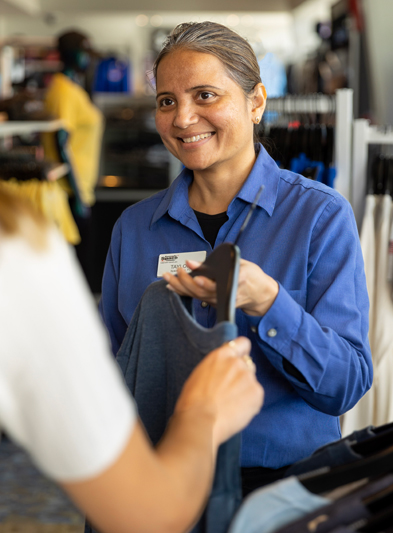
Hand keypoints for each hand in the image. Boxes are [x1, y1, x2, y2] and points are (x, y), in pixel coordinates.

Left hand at [163, 258, 278, 316]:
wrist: (259, 294)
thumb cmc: (251, 276)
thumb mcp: (241, 264)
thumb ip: (220, 263)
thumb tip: (194, 263)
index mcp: (235, 283)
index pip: (218, 285)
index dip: (206, 282)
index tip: (196, 277)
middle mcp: (225, 295)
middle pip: (202, 292)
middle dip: (186, 282)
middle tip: (177, 271)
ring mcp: (218, 301)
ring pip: (196, 296)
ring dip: (180, 287)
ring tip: (168, 277)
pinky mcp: (213, 302)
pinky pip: (195, 297)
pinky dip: (182, 291)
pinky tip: (171, 286)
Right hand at [174, 337, 263, 445]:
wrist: (200, 421)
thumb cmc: (192, 400)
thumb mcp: (200, 373)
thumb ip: (217, 366)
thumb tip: (224, 370)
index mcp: (221, 355)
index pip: (242, 343)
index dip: (242, 352)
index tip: (239, 360)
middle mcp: (237, 363)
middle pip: (247, 364)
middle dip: (241, 375)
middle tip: (229, 390)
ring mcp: (249, 378)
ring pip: (251, 381)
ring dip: (245, 389)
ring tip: (231, 404)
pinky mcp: (257, 393)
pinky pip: (256, 395)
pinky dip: (250, 402)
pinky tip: (237, 410)